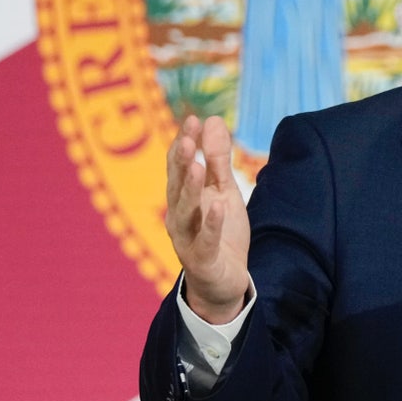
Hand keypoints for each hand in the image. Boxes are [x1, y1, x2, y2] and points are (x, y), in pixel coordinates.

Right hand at [164, 115, 251, 323]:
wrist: (224, 281)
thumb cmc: (220, 232)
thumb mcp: (224, 191)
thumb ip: (218, 160)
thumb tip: (212, 120)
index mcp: (183, 197)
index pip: (179, 166)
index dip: (185, 142)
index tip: (194, 119)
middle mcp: (178, 216)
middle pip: (177, 185)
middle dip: (181, 161)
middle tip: (188, 138)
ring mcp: (187, 238)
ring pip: (185, 211)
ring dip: (189, 188)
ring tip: (196, 165)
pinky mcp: (202, 259)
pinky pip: (205, 240)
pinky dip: (211, 223)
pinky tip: (219, 205)